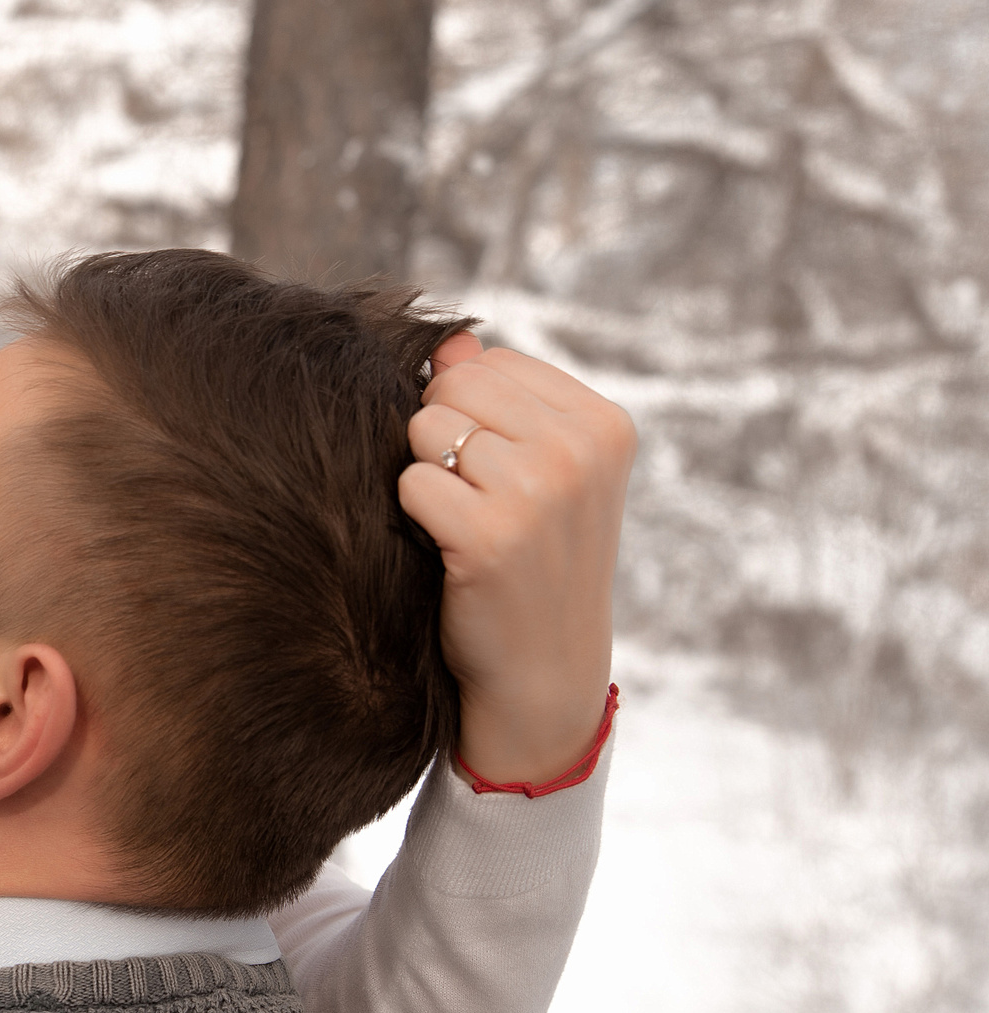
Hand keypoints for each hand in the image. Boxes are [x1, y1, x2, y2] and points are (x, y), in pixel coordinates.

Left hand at [400, 332, 636, 784]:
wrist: (544, 672)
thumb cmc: (532, 563)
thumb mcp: (538, 472)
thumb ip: (496, 399)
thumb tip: (447, 340)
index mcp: (603, 424)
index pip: (489, 363)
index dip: (470, 415)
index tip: (503, 477)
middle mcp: (580, 449)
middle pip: (452, 387)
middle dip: (441, 437)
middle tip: (475, 501)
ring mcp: (538, 491)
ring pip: (425, 430)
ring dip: (427, 480)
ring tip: (465, 526)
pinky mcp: (490, 536)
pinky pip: (409, 482)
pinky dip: (413, 516)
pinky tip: (450, 552)